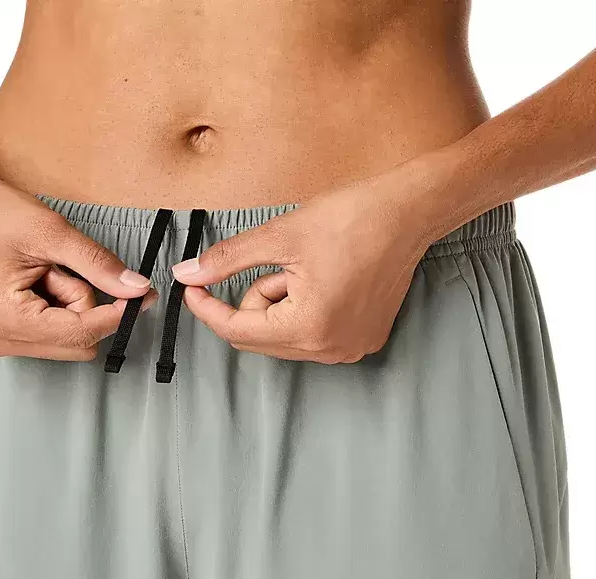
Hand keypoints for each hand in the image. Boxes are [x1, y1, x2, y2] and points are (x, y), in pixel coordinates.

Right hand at [0, 170, 154, 360]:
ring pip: (70, 338)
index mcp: (6, 320)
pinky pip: (54, 331)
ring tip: (43, 269)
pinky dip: (60, 305)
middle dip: (84, 305)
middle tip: (61, 267)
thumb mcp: (53, 232)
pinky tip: (38, 278)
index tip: (144, 294)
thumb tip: (138, 289)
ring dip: (71, 303)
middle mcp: (0, 340)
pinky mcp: (5, 332)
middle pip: (78, 343)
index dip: (117, 315)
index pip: (81, 333)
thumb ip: (98, 265)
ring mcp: (0, 339)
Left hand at [172, 165, 445, 362]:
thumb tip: (186, 274)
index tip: (192, 288)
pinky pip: (312, 334)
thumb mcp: (278, 236)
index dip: (208, 308)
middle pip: (260, 339)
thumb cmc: (351, 218)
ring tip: (306, 268)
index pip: (238, 331)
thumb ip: (227, 260)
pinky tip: (323, 279)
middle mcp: (332, 349)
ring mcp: (351, 348)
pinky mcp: (364, 339)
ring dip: (280, 304)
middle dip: (254, 301)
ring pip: (284, 337)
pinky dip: (303, 310)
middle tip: (274, 263)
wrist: (409, 212)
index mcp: (309, 327)